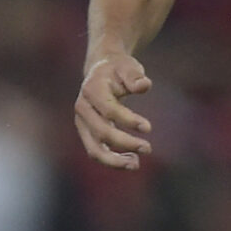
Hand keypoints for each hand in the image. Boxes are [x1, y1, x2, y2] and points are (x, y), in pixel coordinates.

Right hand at [75, 54, 154, 169]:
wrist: (101, 71)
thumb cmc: (118, 69)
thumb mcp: (128, 66)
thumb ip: (135, 76)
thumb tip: (144, 85)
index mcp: (91, 90)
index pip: (109, 110)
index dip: (128, 120)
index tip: (148, 128)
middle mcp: (82, 108)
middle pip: (101, 132)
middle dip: (125, 143)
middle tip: (148, 148)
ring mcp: (82, 123)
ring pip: (94, 149)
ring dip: (115, 160)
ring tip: (136, 163)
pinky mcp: (86, 133)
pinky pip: (96, 151)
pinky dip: (112, 160)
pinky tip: (132, 160)